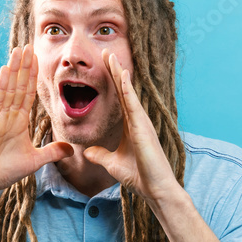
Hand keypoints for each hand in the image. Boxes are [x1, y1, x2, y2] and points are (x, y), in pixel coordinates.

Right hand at [0, 44, 73, 198]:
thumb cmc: (2, 171)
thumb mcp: (34, 161)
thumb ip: (51, 152)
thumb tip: (71, 149)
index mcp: (17, 121)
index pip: (28, 94)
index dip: (34, 77)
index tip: (39, 59)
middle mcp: (7, 115)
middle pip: (18, 85)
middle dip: (24, 66)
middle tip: (30, 46)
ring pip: (8, 88)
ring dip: (14, 69)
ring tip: (19, 50)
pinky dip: (1, 85)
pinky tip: (6, 70)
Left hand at [82, 49, 181, 204]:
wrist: (154, 190)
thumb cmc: (139, 176)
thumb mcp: (111, 163)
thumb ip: (99, 155)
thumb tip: (87, 151)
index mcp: (131, 126)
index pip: (119, 98)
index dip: (111, 81)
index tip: (104, 65)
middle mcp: (137, 120)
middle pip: (124, 90)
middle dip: (115, 71)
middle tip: (106, 52)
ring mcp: (141, 123)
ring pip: (128, 93)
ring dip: (119, 74)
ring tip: (111, 57)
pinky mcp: (143, 128)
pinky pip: (133, 105)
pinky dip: (127, 90)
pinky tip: (122, 77)